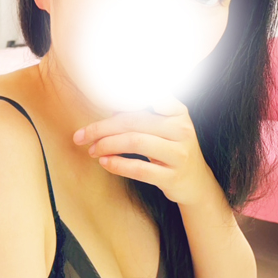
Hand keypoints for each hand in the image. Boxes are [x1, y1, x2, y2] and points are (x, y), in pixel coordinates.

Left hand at [73, 95, 213, 207]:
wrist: (195, 182)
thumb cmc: (171, 149)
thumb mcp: (165, 127)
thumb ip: (142, 115)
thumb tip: (109, 108)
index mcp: (178, 112)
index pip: (149, 97)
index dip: (126, 95)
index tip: (103, 96)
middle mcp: (182, 129)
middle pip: (133, 121)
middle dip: (102, 127)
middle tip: (82, 135)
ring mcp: (179, 154)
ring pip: (135, 142)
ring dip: (107, 145)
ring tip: (92, 150)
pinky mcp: (173, 177)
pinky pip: (140, 169)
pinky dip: (118, 164)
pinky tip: (105, 162)